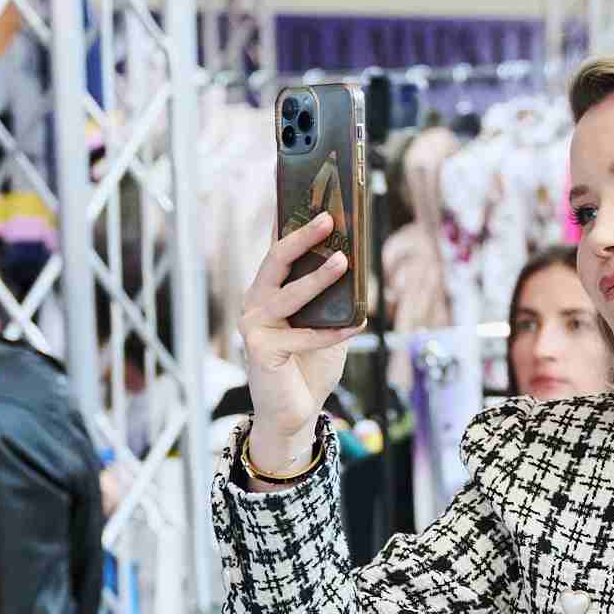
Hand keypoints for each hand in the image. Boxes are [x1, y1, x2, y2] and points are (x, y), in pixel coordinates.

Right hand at [235, 212, 353, 474]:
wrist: (294, 412)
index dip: (293, 224)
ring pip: (289, 294)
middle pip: (276, 261)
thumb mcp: (326, 326)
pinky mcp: (261, 350)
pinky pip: (304, 336)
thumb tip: (356, 265)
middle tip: (330, 219)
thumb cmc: (310, 366)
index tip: (315, 201)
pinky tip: (358, 325)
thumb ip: (333, 301)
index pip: (278, 251)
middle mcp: (255, 303)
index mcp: (267, 292)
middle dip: (303, 237)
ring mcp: (254, 326)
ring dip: (319, 278)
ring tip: (345, 262)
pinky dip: (333, 332)